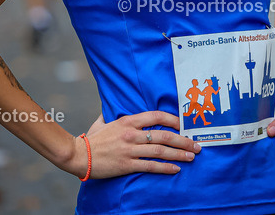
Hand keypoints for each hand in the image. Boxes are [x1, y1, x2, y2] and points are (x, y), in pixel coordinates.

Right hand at [66, 111, 199, 179]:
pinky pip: (150, 166)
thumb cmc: (92, 139)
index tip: (185, 124)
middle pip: (164, 135)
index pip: (157, 116)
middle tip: (197, 144)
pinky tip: (176, 169)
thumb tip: (118, 107)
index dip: (174, 119)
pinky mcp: (126, 165)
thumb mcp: (104, 121)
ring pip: (160, 151)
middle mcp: (131, 134)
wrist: (77, 156)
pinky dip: (165, 167)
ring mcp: (129, 150)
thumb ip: (115, 114)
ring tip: (191, 156)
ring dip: (179, 154)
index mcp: (128, 121)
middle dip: (183, 140)